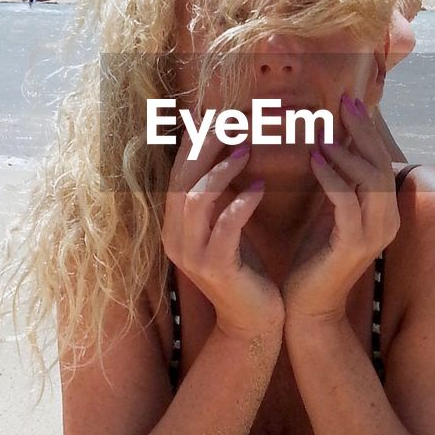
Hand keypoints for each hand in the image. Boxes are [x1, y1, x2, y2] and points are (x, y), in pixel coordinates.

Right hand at [161, 128, 283, 344]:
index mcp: (174, 225)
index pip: (177, 172)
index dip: (193, 141)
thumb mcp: (226, 224)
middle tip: (231, 120)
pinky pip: (224, 227)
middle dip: (204, 145)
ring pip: (195, 199)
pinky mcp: (216, 268)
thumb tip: (222, 147)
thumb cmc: (244, 268)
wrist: (253, 322)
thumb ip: (218, 191)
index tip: (216, 113)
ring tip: (247, 148)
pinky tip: (260, 187)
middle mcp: (174, 238)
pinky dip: (241, 203)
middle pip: (181, 179)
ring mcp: (191, 255)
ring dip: (221, 169)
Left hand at [282, 92, 401, 326]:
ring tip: (321, 133)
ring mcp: (372, 235)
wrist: (308, 306)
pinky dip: (332, 177)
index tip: (350, 101)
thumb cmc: (314, 258)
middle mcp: (386, 221)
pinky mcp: (352, 245)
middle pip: (379, 164)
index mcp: (384, 212)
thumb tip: (330, 141)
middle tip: (344, 103)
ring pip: (369, 181)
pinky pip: (347, 202)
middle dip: (362, 131)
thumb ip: (337, 182)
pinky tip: (314, 159)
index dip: (367, 130)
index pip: (380, 161)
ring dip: (345, 152)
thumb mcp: (329, 212)